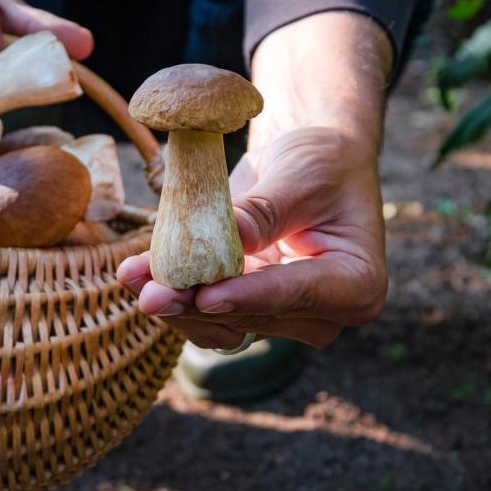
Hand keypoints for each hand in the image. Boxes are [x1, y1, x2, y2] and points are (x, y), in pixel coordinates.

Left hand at [117, 125, 387, 347]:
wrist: (312, 163)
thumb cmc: (322, 163)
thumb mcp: (299, 177)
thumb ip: (262, 214)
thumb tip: (223, 243)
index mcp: (358, 284)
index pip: (297, 294)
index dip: (247, 298)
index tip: (205, 296)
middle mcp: (324, 314)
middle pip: (253, 318)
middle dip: (197, 303)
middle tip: (150, 290)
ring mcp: (284, 318)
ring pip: (221, 327)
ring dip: (175, 306)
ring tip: (133, 276)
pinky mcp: (248, 311)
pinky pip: (206, 315)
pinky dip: (173, 296)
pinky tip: (136, 273)